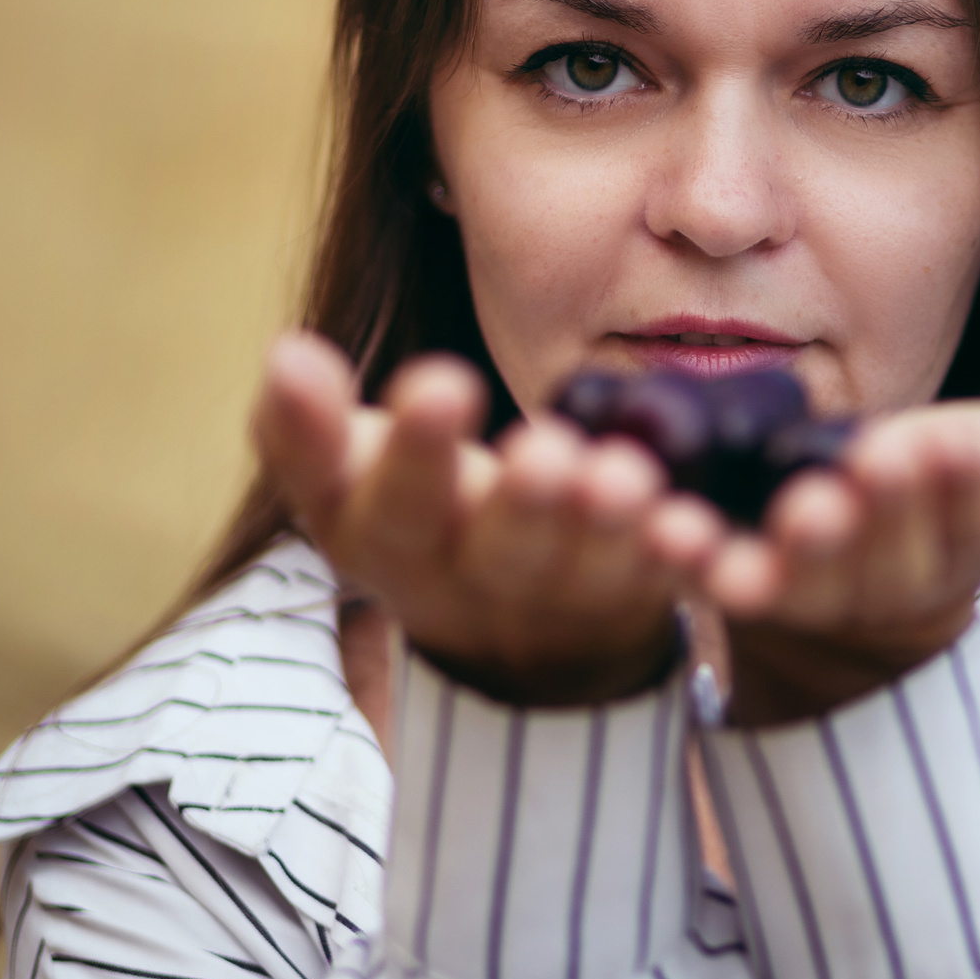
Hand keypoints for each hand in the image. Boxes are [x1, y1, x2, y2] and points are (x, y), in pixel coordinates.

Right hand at [253, 332, 720, 705]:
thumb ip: (306, 425)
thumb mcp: (347, 476)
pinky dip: (680, 560)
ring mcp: (561, 597)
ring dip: (608, 527)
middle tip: (546, 454)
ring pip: (587, 568)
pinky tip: (693, 527)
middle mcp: (475, 580)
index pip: (386, 503)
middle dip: (522, 502)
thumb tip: (286, 354)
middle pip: (497, 548)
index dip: (409, 451)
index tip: (441, 384)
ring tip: (625, 480)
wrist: (508, 624)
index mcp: (387, 540)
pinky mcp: (637, 597)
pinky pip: (664, 585)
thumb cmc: (419, 509)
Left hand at [663, 401, 979, 725]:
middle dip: (882, 513)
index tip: (957, 451)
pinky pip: (718, 570)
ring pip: (808, 573)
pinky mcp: (745, 578)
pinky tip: (670, 530)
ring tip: (780, 523)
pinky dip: (697, 555)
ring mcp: (820, 582)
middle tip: (866, 474)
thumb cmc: (964, 483)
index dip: (970, 485)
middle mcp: (903, 568)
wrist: (876, 545)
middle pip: (894, 543)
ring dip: (792, 554)